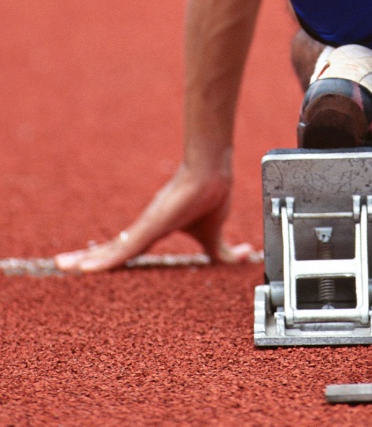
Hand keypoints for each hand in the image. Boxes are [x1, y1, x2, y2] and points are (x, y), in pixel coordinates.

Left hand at [54, 163, 252, 272]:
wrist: (212, 174)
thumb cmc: (211, 196)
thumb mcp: (213, 235)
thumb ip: (219, 252)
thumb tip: (238, 258)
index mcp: (155, 232)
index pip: (125, 250)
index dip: (106, 258)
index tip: (87, 266)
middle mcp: (145, 229)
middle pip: (110, 248)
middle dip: (86, 258)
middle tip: (63, 265)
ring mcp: (145, 227)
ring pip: (110, 249)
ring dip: (86, 259)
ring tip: (64, 265)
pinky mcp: (150, 226)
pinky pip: (122, 249)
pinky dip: (104, 261)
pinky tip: (86, 268)